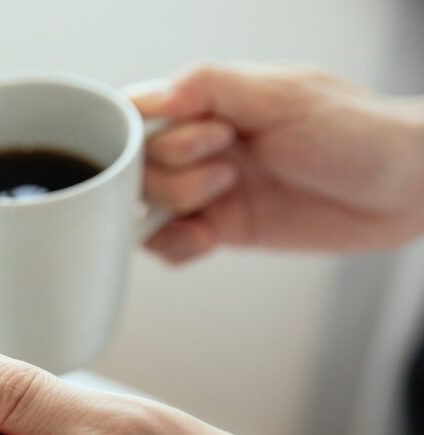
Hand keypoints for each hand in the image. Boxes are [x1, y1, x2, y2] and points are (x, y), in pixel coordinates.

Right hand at [132, 62, 423, 262]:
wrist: (403, 191)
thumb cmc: (357, 132)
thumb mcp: (281, 96)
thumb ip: (209, 86)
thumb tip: (148, 97)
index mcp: (209, 101)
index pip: (138, 113)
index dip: (144, 133)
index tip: (192, 137)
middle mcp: (201, 144)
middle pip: (138, 165)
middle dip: (171, 170)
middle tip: (226, 165)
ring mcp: (208, 189)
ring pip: (146, 206)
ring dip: (175, 206)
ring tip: (226, 193)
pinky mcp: (221, 229)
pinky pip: (167, 246)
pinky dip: (176, 246)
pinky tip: (206, 240)